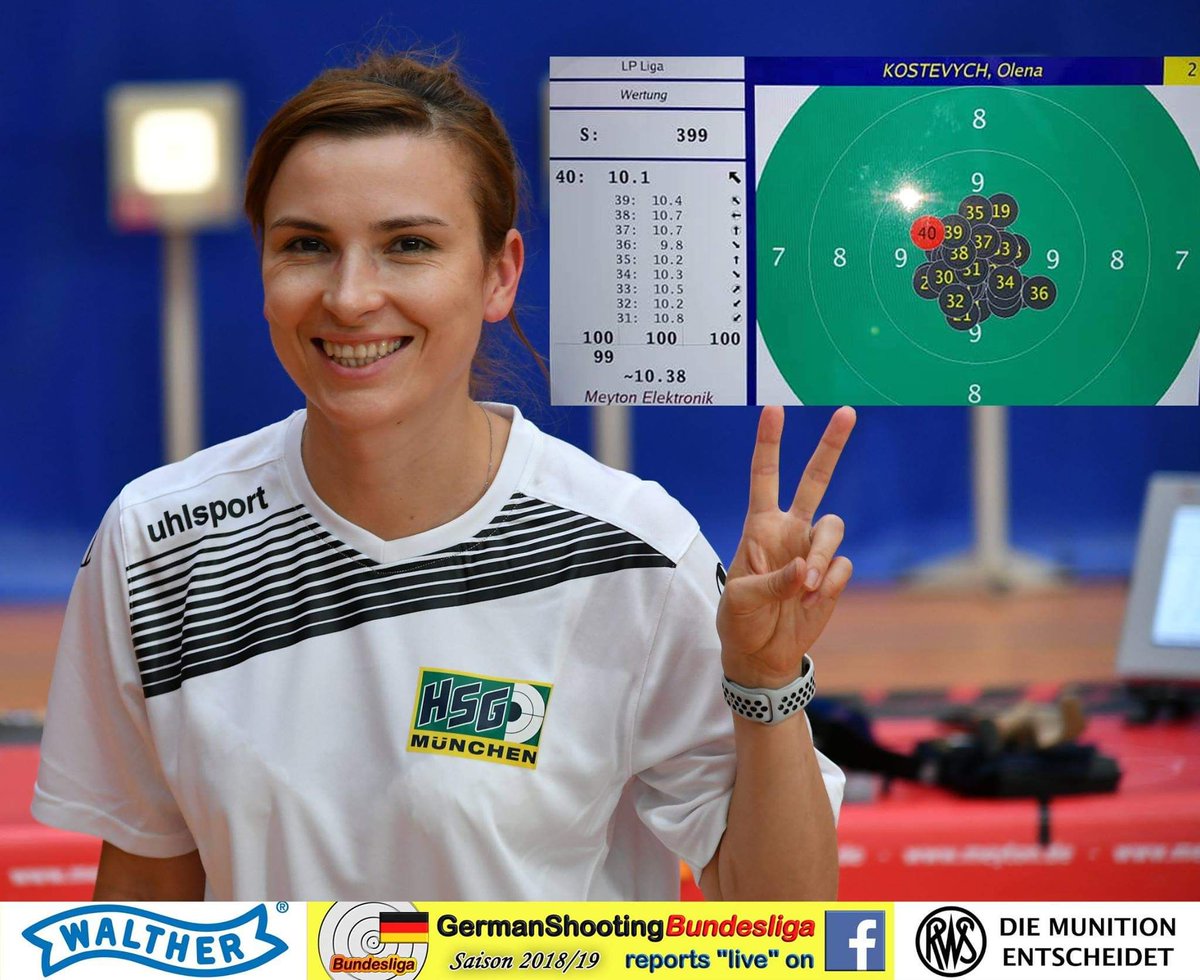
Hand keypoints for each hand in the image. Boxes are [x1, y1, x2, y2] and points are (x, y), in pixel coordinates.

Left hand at [716, 406, 854, 688]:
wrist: (761, 654)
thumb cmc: (740, 620)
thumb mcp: (742, 600)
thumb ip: (773, 581)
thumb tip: (806, 569)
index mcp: (759, 527)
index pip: (764, 476)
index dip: (769, 444)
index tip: (773, 410)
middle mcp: (789, 530)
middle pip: (814, 480)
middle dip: (830, 447)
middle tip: (847, 412)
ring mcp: (812, 551)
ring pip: (833, 529)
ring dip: (822, 557)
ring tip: (804, 590)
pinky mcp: (831, 575)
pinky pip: (841, 566)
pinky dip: (828, 584)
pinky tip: (809, 603)